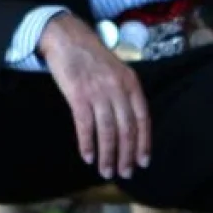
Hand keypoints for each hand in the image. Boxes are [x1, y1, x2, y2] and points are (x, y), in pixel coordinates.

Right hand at [38, 14, 150, 180]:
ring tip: (106, 171)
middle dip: (126, 154)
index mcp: (131, 84)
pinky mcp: (78, 95)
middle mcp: (118, 88)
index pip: (142, 118)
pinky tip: (88, 157)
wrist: (69, 39)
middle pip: (126, 128)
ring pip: (107, 130)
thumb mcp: (119, 72)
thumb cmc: (94, 58)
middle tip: (124, 173)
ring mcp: (98, 92)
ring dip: (107, 154)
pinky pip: (85, 125)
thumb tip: (131, 125)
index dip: (144, 142)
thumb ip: (126, 94)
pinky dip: (87, 143)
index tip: (143, 162)